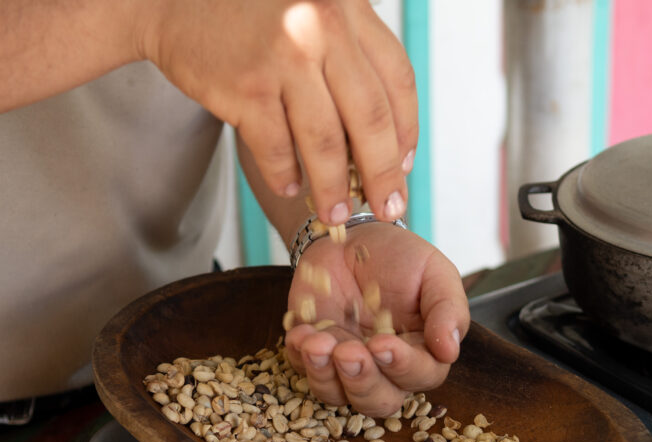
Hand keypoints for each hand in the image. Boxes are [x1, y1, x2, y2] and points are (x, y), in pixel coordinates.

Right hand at [141, 0, 417, 224]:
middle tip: (387, 206)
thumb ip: (349, 52)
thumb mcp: (312, 9)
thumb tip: (384, 138)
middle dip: (382, 174)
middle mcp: (322, 27)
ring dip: (334, 189)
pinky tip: (290, 186)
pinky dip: (286, 176)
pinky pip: (278, 149)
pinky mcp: (246, 87)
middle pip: (371, 119)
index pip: (397, 82)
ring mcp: (284, 57)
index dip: (405, 132)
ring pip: (326, 143)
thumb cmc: (247, 10)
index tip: (403, 166)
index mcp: (348, 8)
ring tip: (335, 212)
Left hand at [283, 223, 469, 416]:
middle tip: (348, 352)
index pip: (421, 375)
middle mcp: (384, 368)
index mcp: (422, 352)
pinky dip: (298, 356)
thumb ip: (448, 309)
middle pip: (379, 401)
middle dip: (362, 381)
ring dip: (324, 375)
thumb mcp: (435, 273)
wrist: (354, 237)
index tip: (383, 344)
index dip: (403, 366)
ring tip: (316, 343)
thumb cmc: (401, 258)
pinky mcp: (312, 354)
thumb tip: (450, 351)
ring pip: (336, 396)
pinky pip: (301, 370)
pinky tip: (300, 332)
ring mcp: (345, 365)